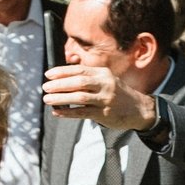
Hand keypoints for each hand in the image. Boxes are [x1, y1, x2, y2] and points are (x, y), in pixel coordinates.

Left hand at [42, 64, 158, 132]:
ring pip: (79, 97)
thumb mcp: (106, 80)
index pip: (79, 70)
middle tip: (45, 87)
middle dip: (59, 84)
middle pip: (79, 82)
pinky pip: (83, 112)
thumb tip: (61, 78)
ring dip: (61, 98)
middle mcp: (105, 84)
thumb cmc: (117, 93)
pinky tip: (57, 112)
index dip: (62, 72)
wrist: (140, 109)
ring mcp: (106, 99)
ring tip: (47, 99)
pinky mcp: (105, 114)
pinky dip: (68, 112)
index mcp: (103, 73)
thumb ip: (88, 78)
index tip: (48, 75)